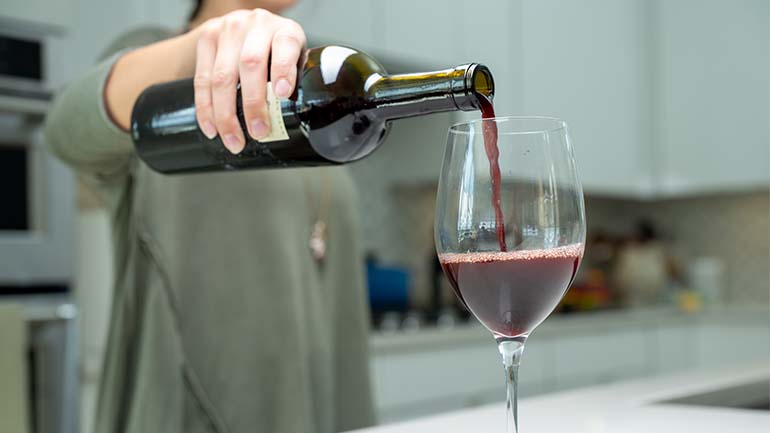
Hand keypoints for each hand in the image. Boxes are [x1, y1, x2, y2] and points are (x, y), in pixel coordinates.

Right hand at [193, 9, 305, 152]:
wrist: (245, 27)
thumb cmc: (275, 51)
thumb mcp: (294, 59)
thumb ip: (294, 80)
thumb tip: (293, 121)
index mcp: (284, 30)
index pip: (285, 46)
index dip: (283, 70)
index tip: (281, 93)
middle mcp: (256, 24)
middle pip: (250, 65)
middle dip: (252, 104)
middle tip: (258, 132)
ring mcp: (228, 29)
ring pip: (222, 76)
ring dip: (226, 115)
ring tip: (234, 140)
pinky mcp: (206, 38)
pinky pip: (201, 79)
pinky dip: (205, 108)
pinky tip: (212, 127)